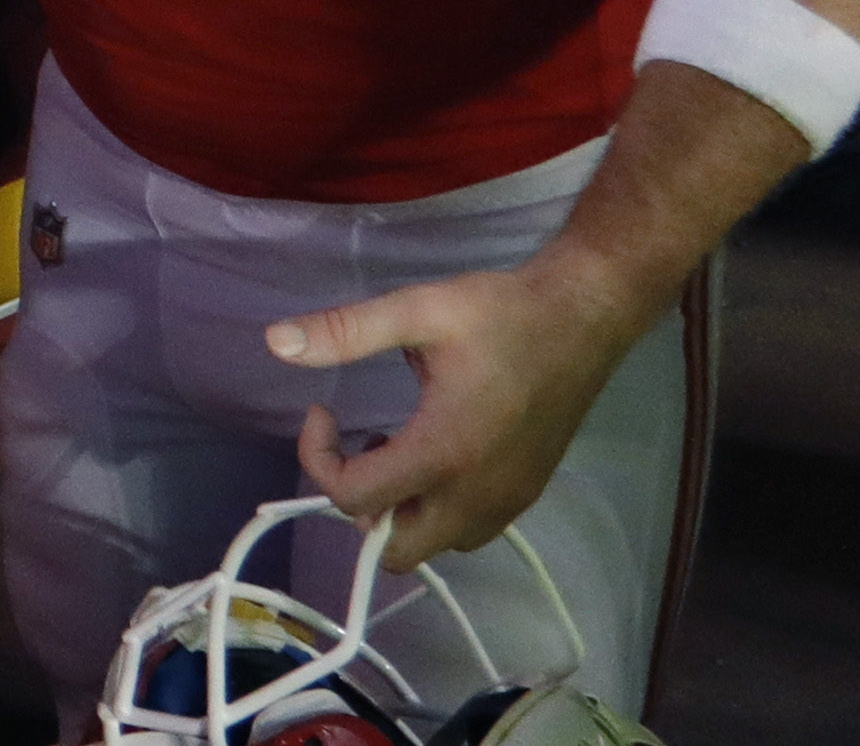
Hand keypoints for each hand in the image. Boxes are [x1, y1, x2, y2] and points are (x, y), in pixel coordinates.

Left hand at [271, 252, 651, 570]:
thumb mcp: (417, 309)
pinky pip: (467, 532)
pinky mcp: (525, 496)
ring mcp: (505, 503)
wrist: (584, 318)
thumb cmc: (501, 312)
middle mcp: (475, 495)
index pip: (355, 498)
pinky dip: (437, 510)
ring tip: (397, 446)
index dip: (319, 458)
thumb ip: (345, 331)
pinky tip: (437, 453)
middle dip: (361, 505)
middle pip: (394, 549)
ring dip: (401, 512)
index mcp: (443, 452)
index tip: (323, 412)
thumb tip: (275, 342)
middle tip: (362, 445)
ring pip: (433, 546)